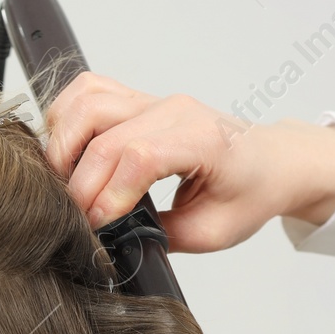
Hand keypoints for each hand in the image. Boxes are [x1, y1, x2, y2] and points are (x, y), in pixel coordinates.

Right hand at [43, 72, 334, 249]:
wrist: (271, 161)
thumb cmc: (250, 190)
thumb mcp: (213, 232)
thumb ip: (163, 237)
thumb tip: (116, 241)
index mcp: (203, 139)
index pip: (140, 157)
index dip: (108, 194)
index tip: (96, 226)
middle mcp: (174, 110)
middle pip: (104, 133)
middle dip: (79, 182)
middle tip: (74, 217)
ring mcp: (152, 99)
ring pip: (87, 103)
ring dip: (63, 143)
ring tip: (63, 182)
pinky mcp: (136, 99)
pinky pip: (87, 92)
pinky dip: (65, 118)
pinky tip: (67, 152)